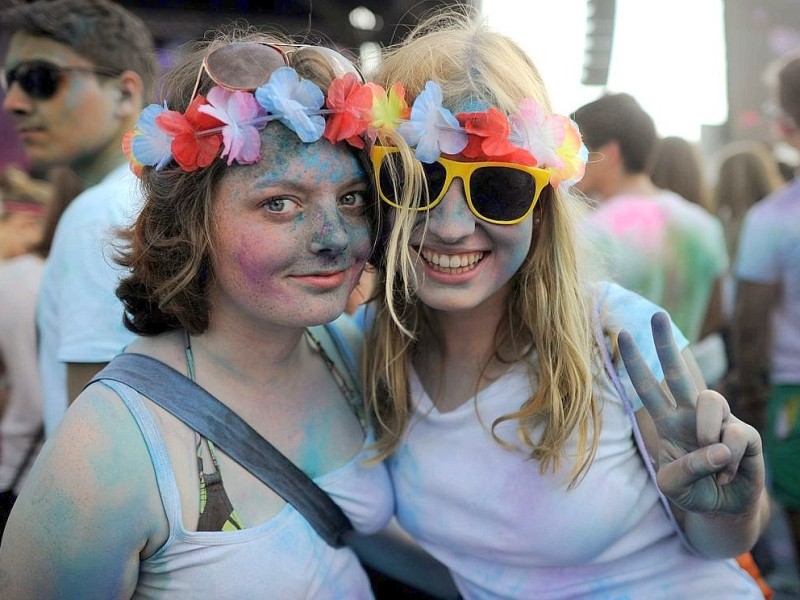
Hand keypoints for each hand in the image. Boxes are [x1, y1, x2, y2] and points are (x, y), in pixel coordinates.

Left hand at [618, 312, 764, 515]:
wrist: (722, 509)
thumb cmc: (692, 490)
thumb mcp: (673, 486)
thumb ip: (685, 469)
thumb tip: (717, 447)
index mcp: (667, 421)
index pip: (647, 387)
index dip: (635, 362)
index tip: (620, 334)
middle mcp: (691, 414)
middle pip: (678, 371)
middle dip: (665, 343)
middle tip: (655, 315)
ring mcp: (719, 421)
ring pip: (711, 399)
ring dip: (707, 429)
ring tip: (713, 459)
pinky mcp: (746, 435)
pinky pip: (737, 435)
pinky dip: (729, 460)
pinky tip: (727, 473)